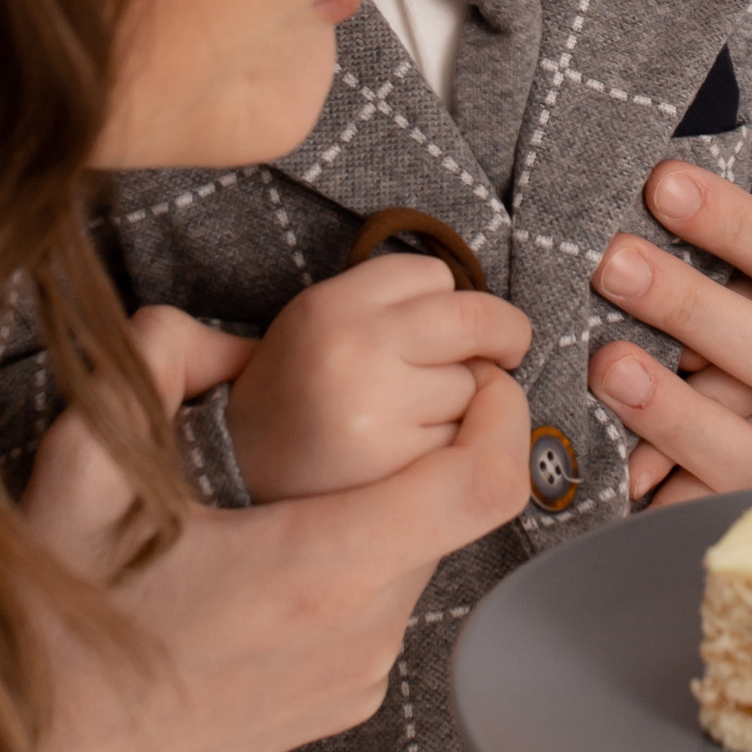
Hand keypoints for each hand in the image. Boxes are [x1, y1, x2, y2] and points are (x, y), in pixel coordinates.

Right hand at [9, 303, 529, 751]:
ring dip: (380, 503)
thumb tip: (224, 335)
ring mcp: (354, 680)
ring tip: (290, 474)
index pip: (479, 486)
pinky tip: (267, 548)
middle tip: (363, 396)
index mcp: (313, 571)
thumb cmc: (54, 637)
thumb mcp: (77, 472)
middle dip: (425, 443)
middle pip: (445, 513)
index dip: (504, 415)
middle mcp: (357, 635)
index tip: (483, 370)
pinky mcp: (340, 707)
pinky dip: (351, 558)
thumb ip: (151, 363)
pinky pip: (377, 607)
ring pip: (412, 559)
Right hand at [225, 256, 532, 499]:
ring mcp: (380, 409)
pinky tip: (407, 456)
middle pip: (476, 321)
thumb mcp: (322, 325)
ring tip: (407, 419)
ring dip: (464, 403)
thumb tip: (490, 319)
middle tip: (509, 349)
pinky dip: (452, 448)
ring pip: (475, 388)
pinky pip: (465, 443)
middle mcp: (355, 349)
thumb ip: (393, 308)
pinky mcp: (400, 466)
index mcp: (330, 305)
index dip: (449, 297)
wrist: (241, 476)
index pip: (433, 274)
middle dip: (506, 335)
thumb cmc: (299, 395)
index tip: (454, 321)